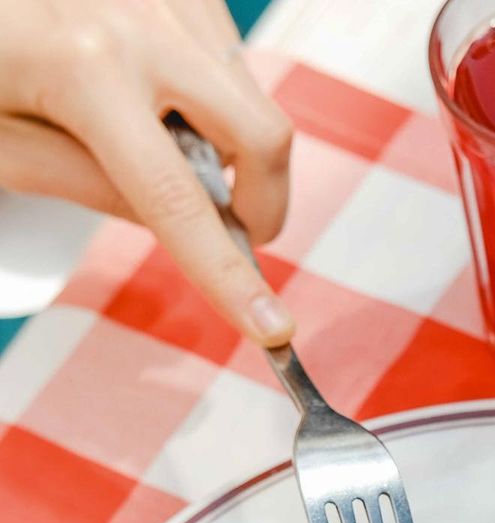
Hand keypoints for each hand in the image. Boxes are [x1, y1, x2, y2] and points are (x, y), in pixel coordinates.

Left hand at [0, 0, 294, 345]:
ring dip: (230, 143)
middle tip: (229, 226)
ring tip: (157, 136)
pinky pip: (230, 60)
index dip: (229, 276)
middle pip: (263, 137)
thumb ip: (86, 188)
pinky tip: (159, 94)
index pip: (180, 202)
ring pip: (254, 99)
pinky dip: (212, 98)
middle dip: (263, 202)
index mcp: (85, 70)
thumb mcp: (1, 146)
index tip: (272, 326)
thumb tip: (171, 220)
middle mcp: (142, 22)